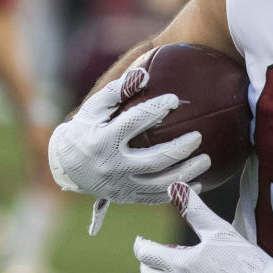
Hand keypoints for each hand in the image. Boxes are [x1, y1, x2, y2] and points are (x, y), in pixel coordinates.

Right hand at [48, 67, 210, 204]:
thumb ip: (117, 91)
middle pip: (153, 160)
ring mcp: (120, 185)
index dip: (154, 110)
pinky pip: (156, 197)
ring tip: (206, 160)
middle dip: (179, 149)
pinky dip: (179, 191)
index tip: (174, 99)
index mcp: (103, 141)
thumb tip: (144, 74)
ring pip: (159, 183)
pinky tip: (199, 183)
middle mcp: (112, 166)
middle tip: (199, 136)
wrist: (66, 166)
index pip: (132, 123)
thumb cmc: (86, 130)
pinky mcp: (126, 197)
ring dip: (186, 173)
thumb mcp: (94, 108)